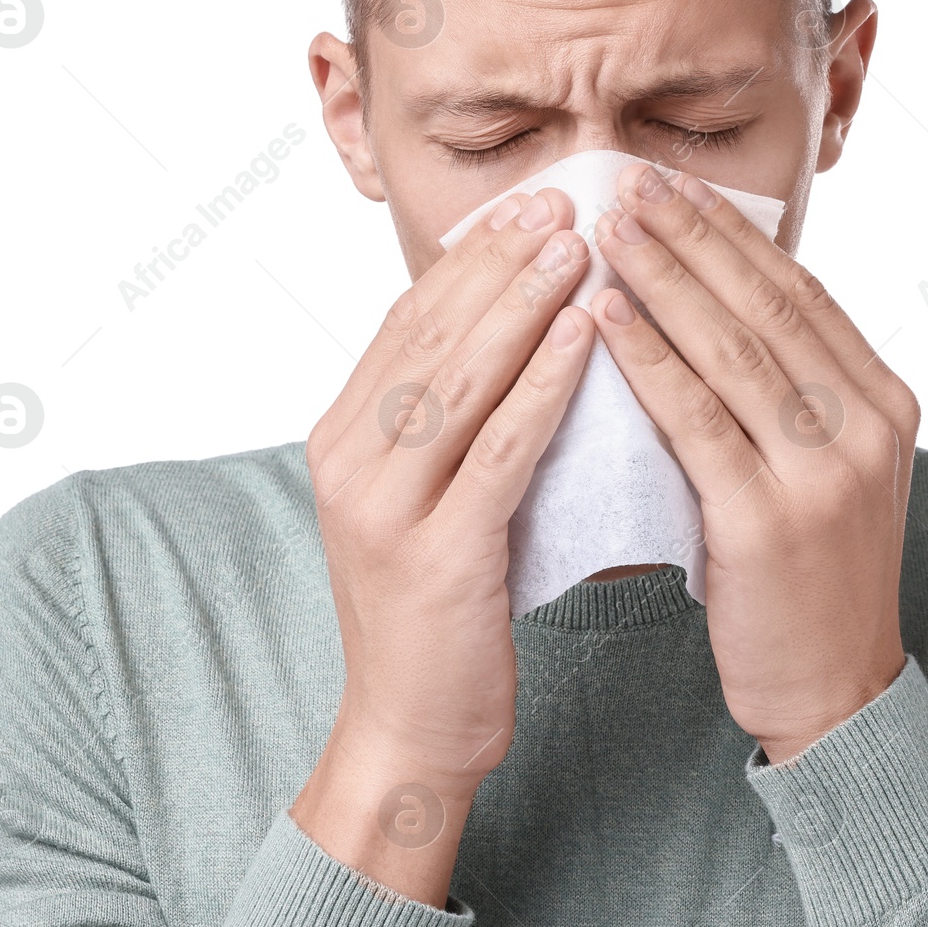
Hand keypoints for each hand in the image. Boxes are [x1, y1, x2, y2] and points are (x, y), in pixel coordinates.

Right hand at [292, 187, 593, 902]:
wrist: (410, 726)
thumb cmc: (436, 605)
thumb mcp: (425, 493)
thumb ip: (451, 416)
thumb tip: (514, 327)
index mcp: (343, 435)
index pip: (410, 319)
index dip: (470, 256)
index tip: (530, 205)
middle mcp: (349, 459)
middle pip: (431, 332)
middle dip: (500, 259)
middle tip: (563, 200)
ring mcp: (384, 506)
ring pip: (460, 377)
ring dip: (523, 303)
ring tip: (580, 245)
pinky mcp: (436, 554)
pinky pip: (497, 449)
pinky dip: (541, 385)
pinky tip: (583, 338)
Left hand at [590, 162, 917, 764]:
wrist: (835, 688)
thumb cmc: (809, 570)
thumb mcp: (826, 465)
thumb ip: (791, 388)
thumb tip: (716, 300)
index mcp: (885, 400)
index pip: (799, 292)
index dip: (733, 234)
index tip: (674, 184)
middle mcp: (866, 425)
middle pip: (766, 305)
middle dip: (691, 235)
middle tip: (627, 180)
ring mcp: (825, 474)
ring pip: (732, 350)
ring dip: (662, 278)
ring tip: (606, 227)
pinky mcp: (770, 522)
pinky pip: (696, 420)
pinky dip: (647, 360)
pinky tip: (604, 318)